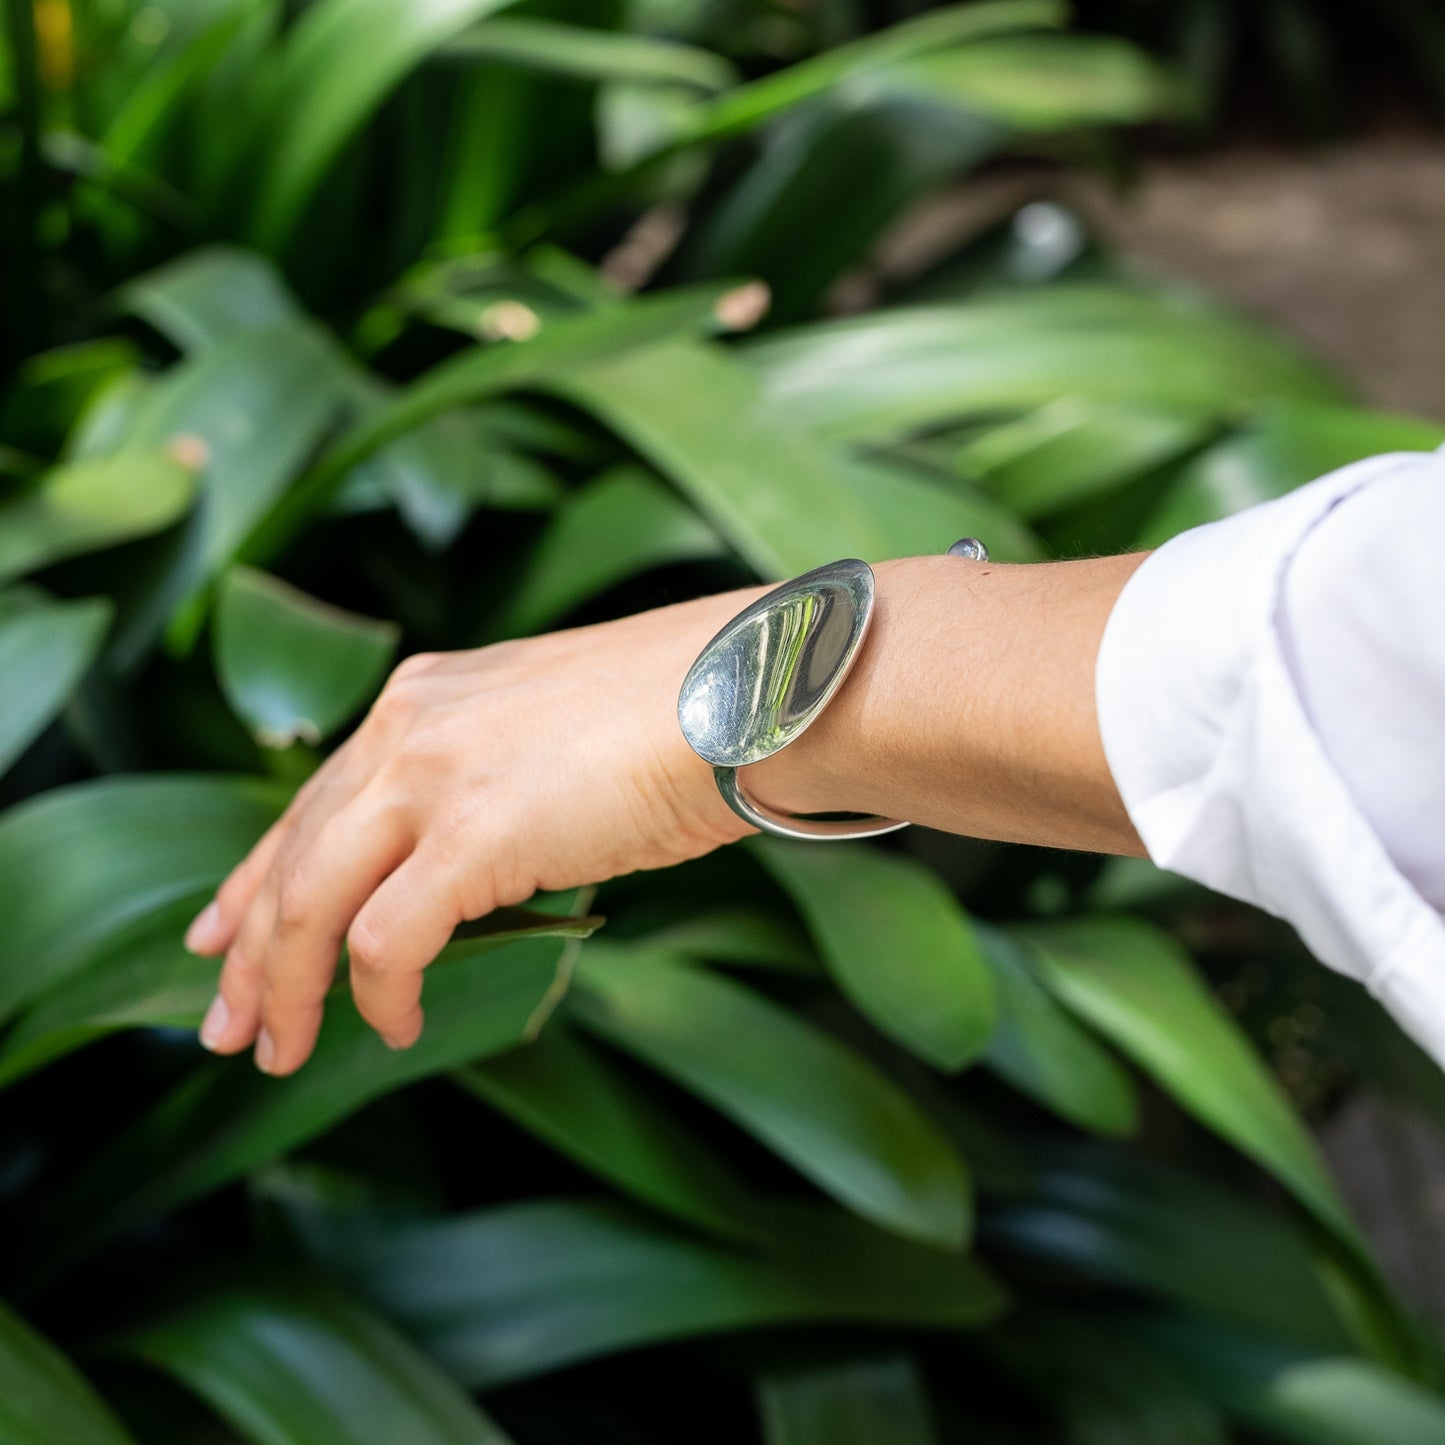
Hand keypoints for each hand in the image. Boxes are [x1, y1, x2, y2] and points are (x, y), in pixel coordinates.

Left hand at [185, 586, 765, 1075]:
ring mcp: (431, 776)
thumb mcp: (550, 731)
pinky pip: (387, 941)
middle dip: (247, 952)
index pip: (308, 803)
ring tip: (284, 1051)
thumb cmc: (680, 714)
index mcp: (422, 699)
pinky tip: (401, 1028)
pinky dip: (381, 997)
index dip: (254, 879)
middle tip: (227, 1024)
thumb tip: (469, 861)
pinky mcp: (471, 834)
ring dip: (290, 989)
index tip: (221, 933)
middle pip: (290, 858)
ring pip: (311, 905)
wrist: (744, 689)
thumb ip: (487, 781)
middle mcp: (405, 726)